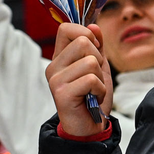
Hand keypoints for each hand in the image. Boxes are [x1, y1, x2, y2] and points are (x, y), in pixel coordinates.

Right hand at [46, 22, 113, 137]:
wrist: (90, 127)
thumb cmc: (93, 98)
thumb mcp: (99, 68)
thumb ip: (97, 47)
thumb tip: (94, 25)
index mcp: (60, 58)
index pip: (66, 28)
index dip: (86, 34)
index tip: (95, 50)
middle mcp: (53, 67)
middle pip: (83, 42)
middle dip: (99, 59)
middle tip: (95, 79)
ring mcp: (55, 80)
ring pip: (90, 61)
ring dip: (100, 78)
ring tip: (93, 91)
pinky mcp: (61, 93)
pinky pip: (91, 80)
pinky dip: (99, 90)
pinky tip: (93, 99)